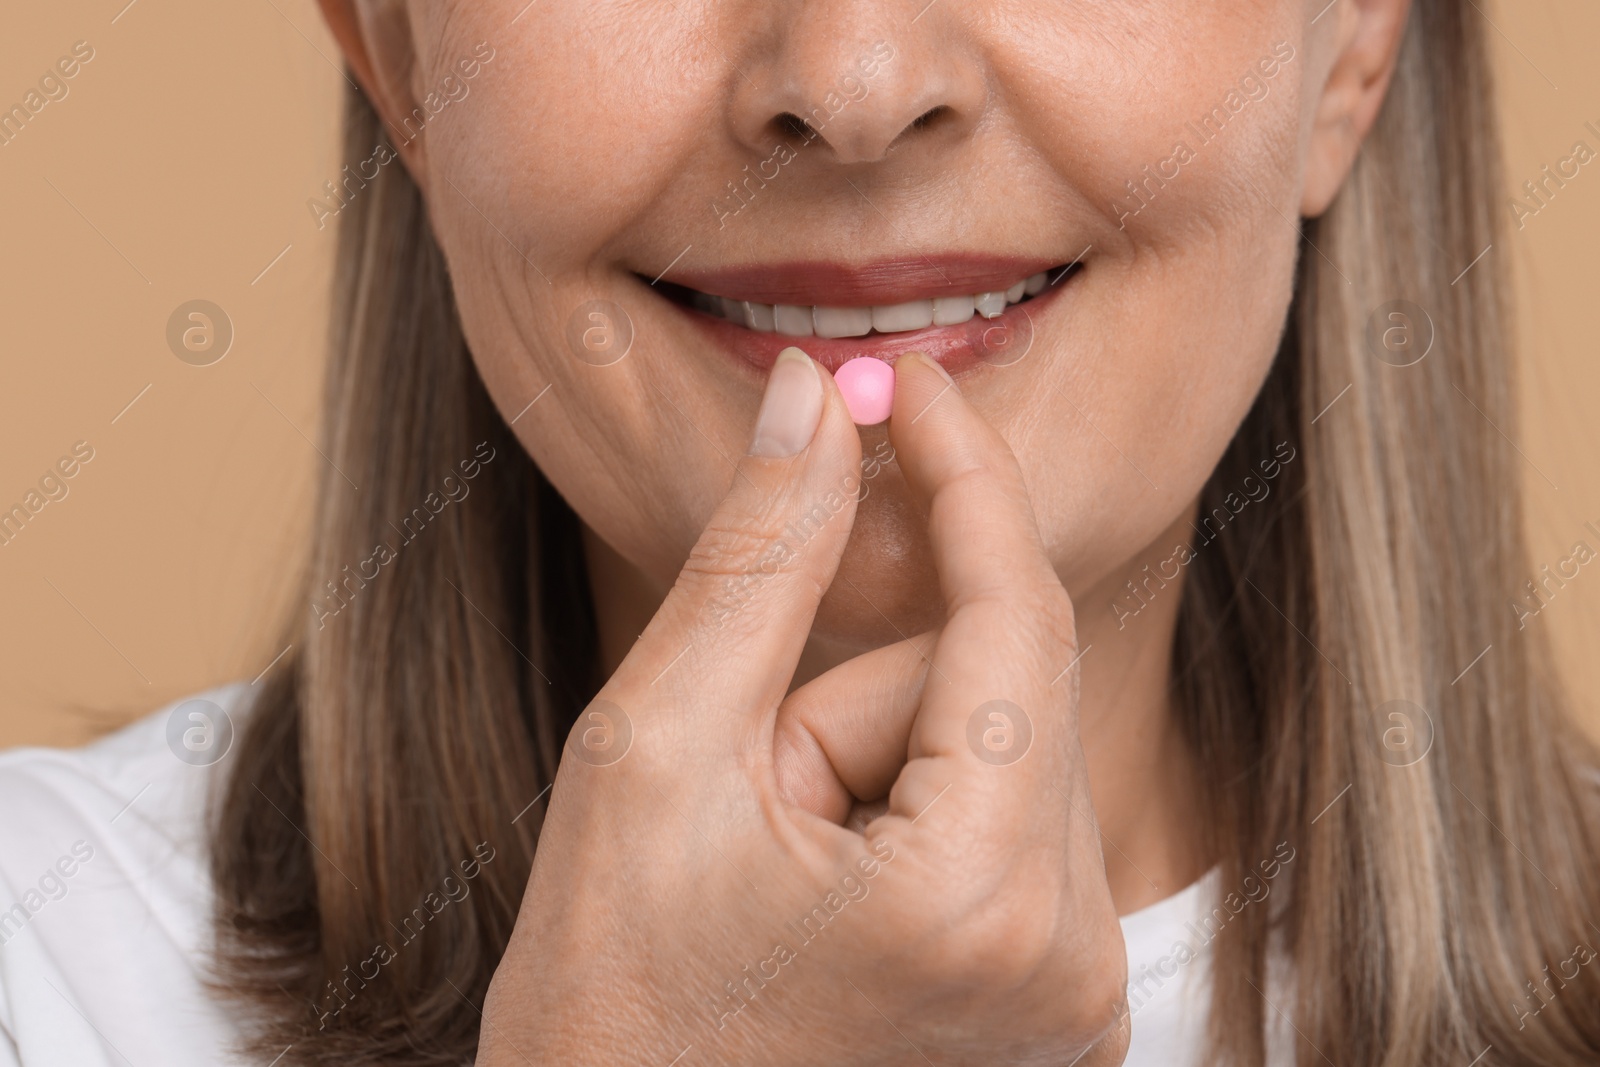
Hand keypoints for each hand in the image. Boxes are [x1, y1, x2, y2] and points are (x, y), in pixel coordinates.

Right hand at [478, 350, 1128, 1066]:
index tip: (902, 381)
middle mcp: (1072, 961)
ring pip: (999, 745)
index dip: (958, 471)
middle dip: (859, 686)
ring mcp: (1074, 1000)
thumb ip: (755, 559)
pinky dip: (912, 806)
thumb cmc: (605, 1003)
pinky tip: (819, 885)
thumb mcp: (656, 752)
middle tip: (746, 782)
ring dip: (875, 754)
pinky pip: (1006, 820)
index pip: (1015, 609)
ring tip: (770, 864)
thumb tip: (813, 399)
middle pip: (1000, 682)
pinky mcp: (1055, 1010)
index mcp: (983, 900)